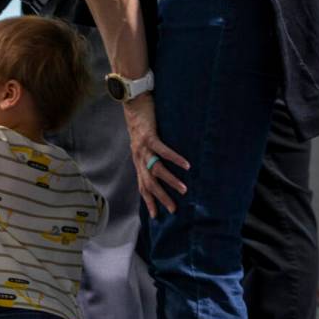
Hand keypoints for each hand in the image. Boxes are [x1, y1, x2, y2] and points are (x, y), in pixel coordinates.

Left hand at [123, 94, 189, 217]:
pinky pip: (163, 150)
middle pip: (149, 183)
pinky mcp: (149, 136)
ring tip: (184, 190)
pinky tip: (186, 165)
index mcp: (138, 161)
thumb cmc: (141, 121)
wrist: (132, 101)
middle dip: (161, 198)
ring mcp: (143, 147)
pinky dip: (174, 159)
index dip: (148, 201)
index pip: (142, 186)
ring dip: (171, 181)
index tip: (156, 216)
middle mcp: (139, 157)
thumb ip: (151, 155)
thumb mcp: (144, 143)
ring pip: (156, 170)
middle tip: (173, 210)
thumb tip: (161, 165)